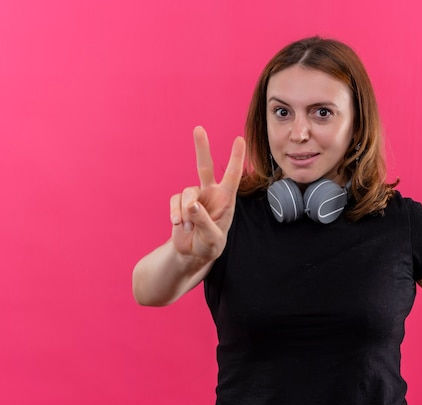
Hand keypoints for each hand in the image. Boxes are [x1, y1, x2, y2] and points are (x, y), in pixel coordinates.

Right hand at [170, 126, 245, 261]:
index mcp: (225, 199)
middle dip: (201, 147)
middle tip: (198, 129)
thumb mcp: (212, 237)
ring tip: (189, 227)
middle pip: (204, 166)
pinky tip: (178, 225)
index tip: (240, 139)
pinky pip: (175, 201)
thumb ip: (203, 221)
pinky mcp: (179, 203)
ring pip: (187, 192)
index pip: (233, 175)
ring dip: (185, 211)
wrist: (193, 253)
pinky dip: (175, 213)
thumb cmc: (210, 245)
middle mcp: (210, 193)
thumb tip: (190, 204)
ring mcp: (194, 197)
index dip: (236, 157)